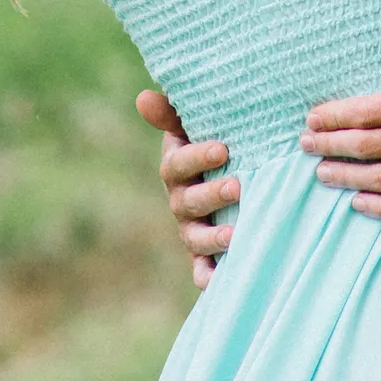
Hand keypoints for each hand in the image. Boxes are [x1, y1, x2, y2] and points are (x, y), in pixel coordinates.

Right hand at [136, 90, 238, 291]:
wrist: (229, 174)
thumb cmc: (215, 142)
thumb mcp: (194, 126)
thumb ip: (172, 114)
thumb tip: (143, 97)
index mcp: (176, 168)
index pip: (178, 164)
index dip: (197, 157)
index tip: (223, 150)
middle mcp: (180, 200)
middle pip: (188, 202)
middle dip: (211, 195)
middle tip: (238, 187)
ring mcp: (190, 229)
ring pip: (195, 237)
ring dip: (212, 237)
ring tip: (235, 233)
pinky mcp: (204, 255)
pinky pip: (201, 270)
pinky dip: (206, 278)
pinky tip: (219, 282)